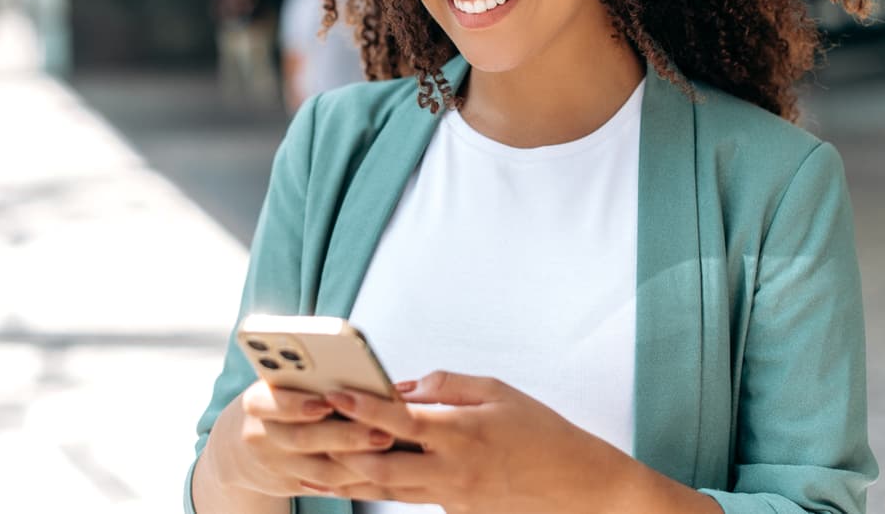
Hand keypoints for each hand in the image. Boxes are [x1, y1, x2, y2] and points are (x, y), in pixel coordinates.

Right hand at [205, 378, 398, 497]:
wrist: (237, 449)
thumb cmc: (275, 401)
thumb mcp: (278, 382)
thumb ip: (305, 376)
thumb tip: (356, 369)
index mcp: (256, 402)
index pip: (267, 403)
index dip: (295, 404)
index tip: (325, 401)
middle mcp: (261, 437)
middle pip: (304, 439)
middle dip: (345, 435)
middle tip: (381, 428)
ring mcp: (276, 467)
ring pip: (321, 471)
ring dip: (358, 461)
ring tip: (388, 445)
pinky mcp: (291, 487)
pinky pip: (328, 487)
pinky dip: (355, 478)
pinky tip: (378, 467)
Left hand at [319, 370, 644, 512]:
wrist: (578, 488)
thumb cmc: (542, 432)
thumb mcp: (498, 391)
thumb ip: (446, 385)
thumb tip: (403, 385)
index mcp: (461, 432)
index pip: (399, 417)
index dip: (361, 404)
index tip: (333, 391)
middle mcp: (450, 469)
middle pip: (377, 463)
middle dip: (338, 447)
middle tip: (306, 429)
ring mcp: (450, 498)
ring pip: (382, 488)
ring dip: (345, 475)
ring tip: (309, 461)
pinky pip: (405, 498)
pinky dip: (375, 488)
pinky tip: (350, 480)